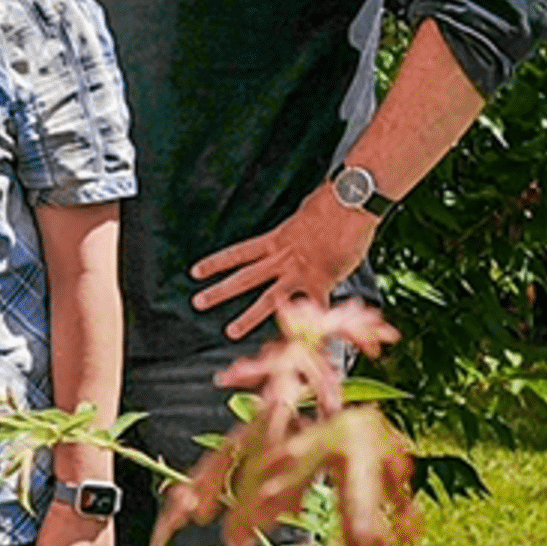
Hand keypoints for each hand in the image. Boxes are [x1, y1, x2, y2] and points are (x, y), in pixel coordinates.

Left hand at [190, 184, 376, 341]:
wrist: (351, 203)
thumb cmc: (332, 205)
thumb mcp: (303, 218)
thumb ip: (295, 233)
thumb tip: (294, 234)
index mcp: (276, 241)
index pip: (238, 253)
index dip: (216, 263)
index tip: (194, 272)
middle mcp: (282, 258)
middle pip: (244, 278)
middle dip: (219, 292)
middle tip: (196, 303)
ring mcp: (300, 272)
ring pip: (268, 299)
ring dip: (248, 317)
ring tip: (230, 332)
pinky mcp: (322, 281)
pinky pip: (315, 308)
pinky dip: (311, 324)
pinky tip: (302, 341)